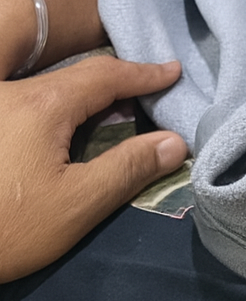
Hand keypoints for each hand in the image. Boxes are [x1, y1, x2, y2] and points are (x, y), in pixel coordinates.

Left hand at [0, 55, 186, 282]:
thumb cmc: (8, 228)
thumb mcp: (78, 203)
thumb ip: (129, 168)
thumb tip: (174, 142)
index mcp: (41, 105)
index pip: (104, 75)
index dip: (143, 74)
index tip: (173, 72)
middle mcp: (8, 93)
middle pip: (72, 77)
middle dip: (113, 82)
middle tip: (147, 94)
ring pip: (43, 89)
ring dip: (81, 95)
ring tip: (113, 109)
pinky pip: (22, 103)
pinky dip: (54, 108)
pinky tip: (64, 128)